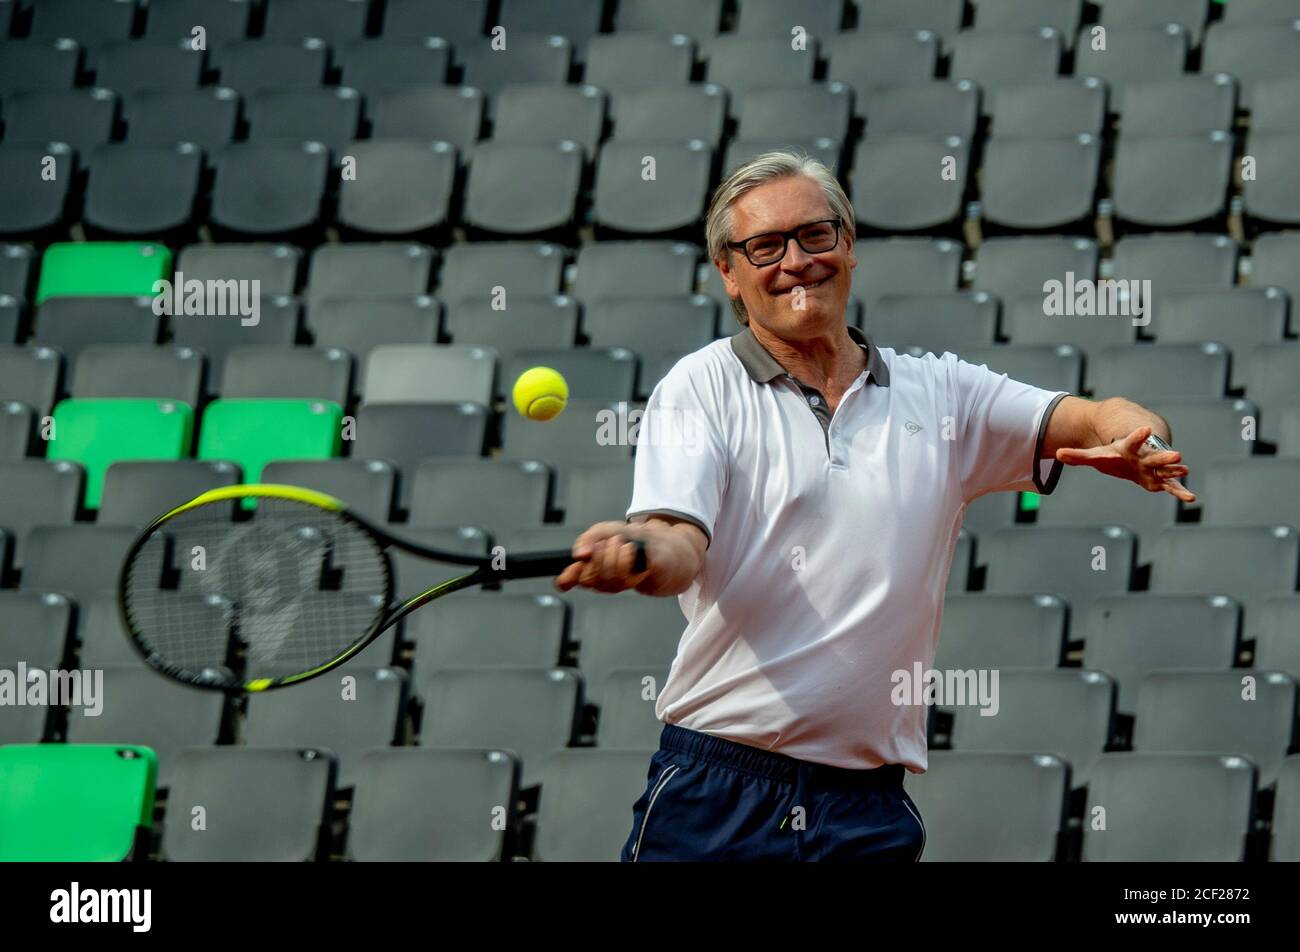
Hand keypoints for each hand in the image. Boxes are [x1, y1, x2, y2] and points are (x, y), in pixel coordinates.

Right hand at [555, 521, 651, 592]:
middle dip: (597, 555)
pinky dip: (624, 557)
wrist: (664, 543)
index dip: (566, 577)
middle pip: (587, 578)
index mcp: (590, 568)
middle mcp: (602, 581)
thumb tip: (579, 554)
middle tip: (610, 542)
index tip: (577, 561)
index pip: (567, 581)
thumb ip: (589, 538)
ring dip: (612, 553)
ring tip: (621, 542)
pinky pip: (623, 575)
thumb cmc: (633, 539)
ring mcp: (620, 585)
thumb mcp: (606, 531)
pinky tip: (630, 549)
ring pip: (605, 577)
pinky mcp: (638, 583)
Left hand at [1055, 425, 1195, 502]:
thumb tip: (1057, 454)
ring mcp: (1153, 468)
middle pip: (1154, 457)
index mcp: (1129, 448)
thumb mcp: (1095, 455)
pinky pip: (1170, 487)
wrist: (1130, 456)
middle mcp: (1144, 457)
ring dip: (1174, 471)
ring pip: (1165, 470)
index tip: (1146, 428)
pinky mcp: (1158, 480)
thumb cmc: (1113, 454)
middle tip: (1176, 454)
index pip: (1133, 440)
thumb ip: (1078, 456)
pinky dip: (1179, 492)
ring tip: (1185, 471)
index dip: (1138, 436)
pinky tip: (1190, 498)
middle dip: (1165, 457)